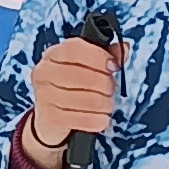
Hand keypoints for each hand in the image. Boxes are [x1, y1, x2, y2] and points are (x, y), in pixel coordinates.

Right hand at [23, 35, 118, 165]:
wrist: (48, 119)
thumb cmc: (70, 87)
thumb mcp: (85, 67)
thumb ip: (105, 56)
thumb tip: (124, 48)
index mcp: (53, 55)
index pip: (75, 49)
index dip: (99, 57)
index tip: (114, 65)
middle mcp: (44, 73)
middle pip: (82, 76)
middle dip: (105, 84)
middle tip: (111, 90)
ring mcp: (45, 96)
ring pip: (86, 100)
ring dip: (104, 104)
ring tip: (107, 105)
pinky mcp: (51, 119)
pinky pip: (84, 119)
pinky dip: (99, 120)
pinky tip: (102, 118)